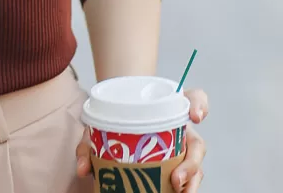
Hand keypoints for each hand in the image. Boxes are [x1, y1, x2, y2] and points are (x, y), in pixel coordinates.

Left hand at [76, 88, 208, 191]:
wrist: (116, 122)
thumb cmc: (113, 120)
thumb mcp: (98, 125)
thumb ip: (88, 143)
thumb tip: (83, 169)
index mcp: (168, 110)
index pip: (193, 98)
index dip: (199, 105)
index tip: (196, 116)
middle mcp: (180, 130)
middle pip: (197, 145)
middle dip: (191, 165)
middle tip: (177, 180)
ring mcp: (181, 149)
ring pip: (196, 166)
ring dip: (191, 181)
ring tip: (180, 192)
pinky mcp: (177, 166)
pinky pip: (188, 179)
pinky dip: (186, 187)